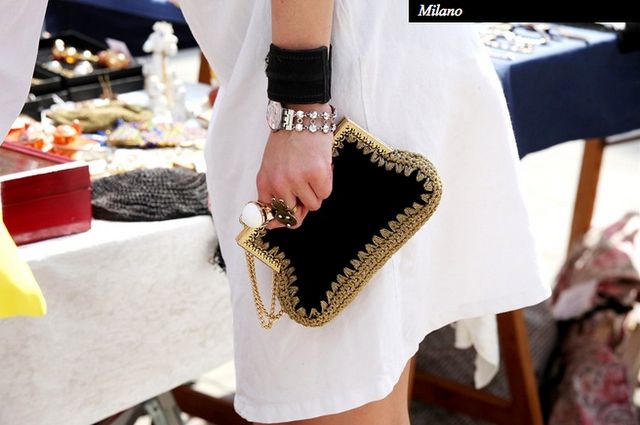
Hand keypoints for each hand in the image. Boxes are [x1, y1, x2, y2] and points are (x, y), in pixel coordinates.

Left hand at [256, 108, 333, 228]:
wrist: (300, 115)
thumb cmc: (287, 140)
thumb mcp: (272, 166)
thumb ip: (276, 191)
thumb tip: (281, 222)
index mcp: (265, 182)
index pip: (271, 215)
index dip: (281, 221)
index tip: (286, 221)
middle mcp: (279, 184)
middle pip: (294, 215)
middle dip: (302, 204)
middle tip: (306, 188)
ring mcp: (298, 180)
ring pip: (313, 205)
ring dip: (316, 191)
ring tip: (312, 172)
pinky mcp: (316, 174)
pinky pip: (325, 194)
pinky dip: (326, 182)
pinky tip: (321, 167)